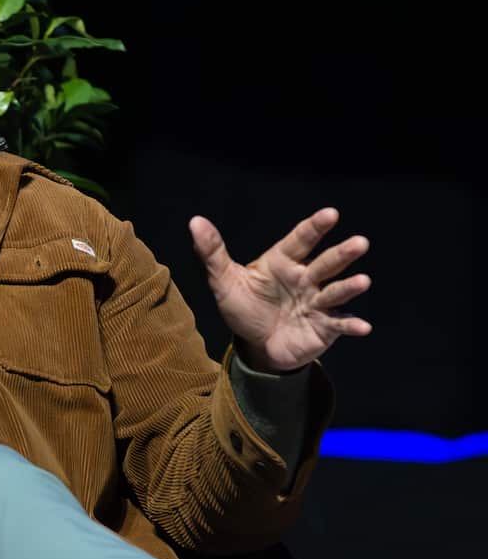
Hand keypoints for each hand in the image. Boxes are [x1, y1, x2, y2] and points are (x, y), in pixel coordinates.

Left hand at [189, 207, 371, 371]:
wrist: (255, 345)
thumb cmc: (243, 306)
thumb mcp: (222, 280)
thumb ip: (212, 252)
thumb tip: (195, 221)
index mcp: (283, 262)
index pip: (300, 240)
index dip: (315, 227)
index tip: (331, 214)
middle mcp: (305, 279)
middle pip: (326, 263)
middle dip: (342, 254)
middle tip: (359, 243)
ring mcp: (318, 302)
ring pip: (336, 291)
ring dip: (350, 286)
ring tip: (362, 281)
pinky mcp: (325, 327)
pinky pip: (340, 324)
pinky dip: (352, 325)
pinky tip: (363, 327)